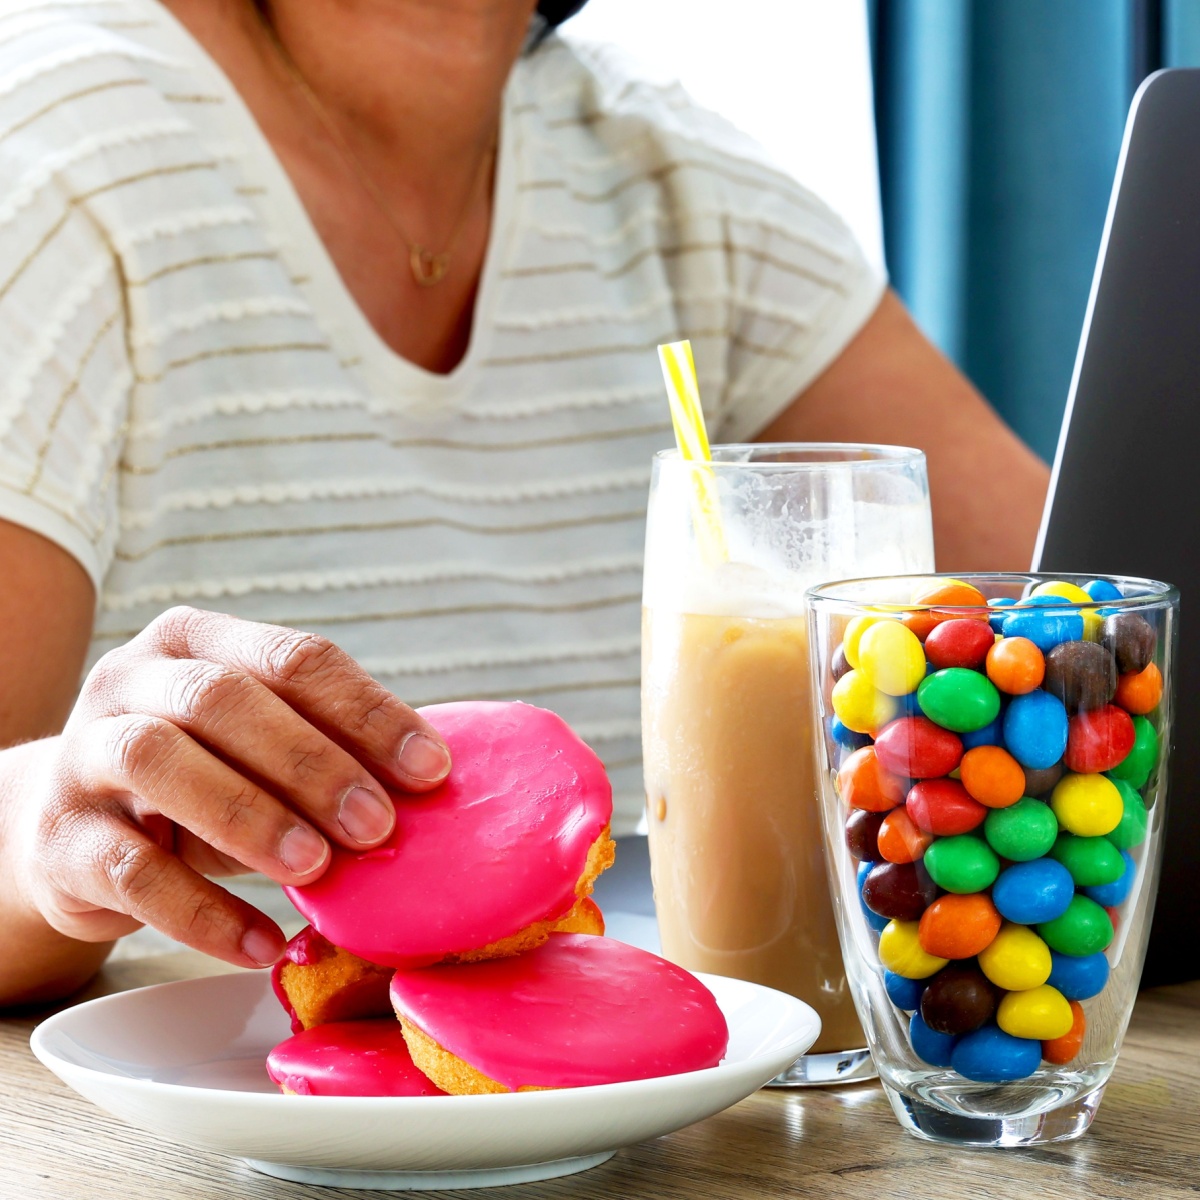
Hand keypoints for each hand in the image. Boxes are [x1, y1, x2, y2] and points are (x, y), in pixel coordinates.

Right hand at [13, 606, 450, 967]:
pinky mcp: (59, 840)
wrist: (72, 831)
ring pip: (160, 763)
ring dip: (250, 816)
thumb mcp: (258, 746)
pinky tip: (262, 942)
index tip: (430, 768)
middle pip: (223, 700)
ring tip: (316, 869)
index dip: (366, 711)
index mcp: (198, 640)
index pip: (293, 658)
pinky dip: (203, 912)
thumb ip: (326, 747)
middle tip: (378, 826)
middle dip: (312, 763)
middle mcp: (133, 680)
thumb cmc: (199, 778)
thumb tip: (431, 784)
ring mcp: (85, 754)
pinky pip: (131, 872)